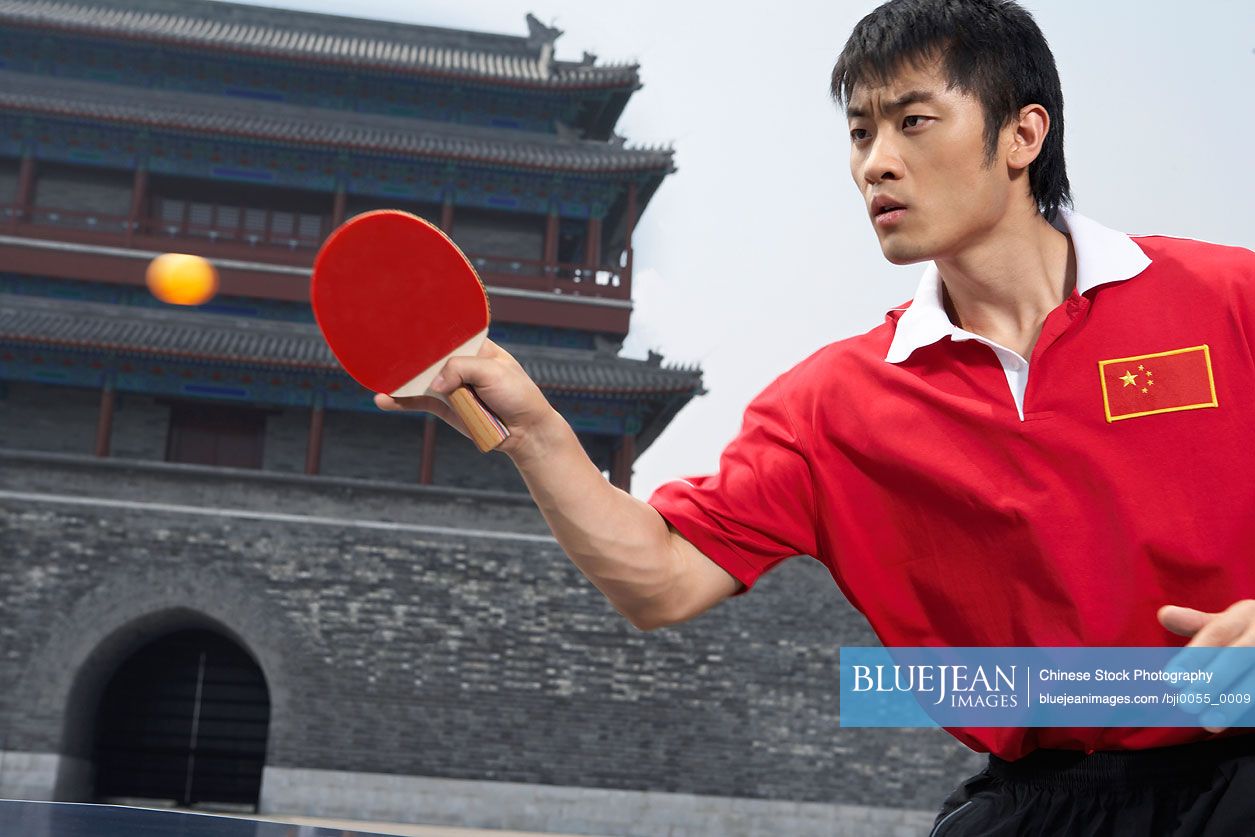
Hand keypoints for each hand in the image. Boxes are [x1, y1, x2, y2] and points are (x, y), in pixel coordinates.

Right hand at [374, 338, 559, 464]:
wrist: (525, 431)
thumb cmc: (517, 394)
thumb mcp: (493, 372)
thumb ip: (462, 369)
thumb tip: (434, 383)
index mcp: (474, 346)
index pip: (446, 332)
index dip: (427, 328)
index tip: (404, 320)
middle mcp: (459, 363)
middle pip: (428, 356)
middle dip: (407, 353)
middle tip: (381, 347)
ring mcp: (450, 385)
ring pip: (419, 379)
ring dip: (398, 379)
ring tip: (377, 377)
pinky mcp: (444, 407)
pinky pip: (418, 401)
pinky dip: (401, 401)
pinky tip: (384, 400)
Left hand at [1159, 600, 1254, 731]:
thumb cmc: (1254, 631)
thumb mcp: (1232, 621)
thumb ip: (1199, 624)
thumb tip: (1164, 615)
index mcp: (1247, 613)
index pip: (1217, 632)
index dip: (1194, 655)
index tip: (1170, 679)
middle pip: (1240, 654)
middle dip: (1212, 680)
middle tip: (1186, 704)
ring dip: (1235, 701)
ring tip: (1209, 722)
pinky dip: (1252, 709)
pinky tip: (1240, 721)